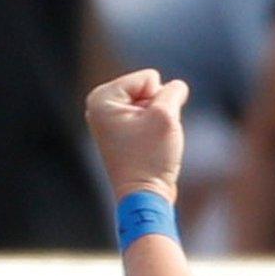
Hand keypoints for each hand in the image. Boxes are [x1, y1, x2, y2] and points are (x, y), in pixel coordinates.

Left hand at [86, 69, 188, 200]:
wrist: (144, 197)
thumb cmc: (151, 158)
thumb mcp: (166, 116)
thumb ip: (173, 91)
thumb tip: (175, 86)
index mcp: (101, 98)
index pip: (149, 78)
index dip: (158, 101)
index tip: (147, 128)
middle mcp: (99, 106)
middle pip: (148, 88)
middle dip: (157, 109)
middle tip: (149, 137)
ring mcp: (108, 119)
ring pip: (151, 103)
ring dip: (158, 120)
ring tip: (149, 143)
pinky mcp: (119, 132)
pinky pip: (147, 117)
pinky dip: (154, 128)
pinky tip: (148, 147)